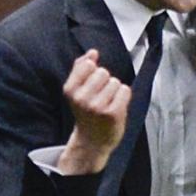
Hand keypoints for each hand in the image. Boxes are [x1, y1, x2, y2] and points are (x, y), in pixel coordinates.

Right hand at [59, 49, 131, 173]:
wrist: (91, 143)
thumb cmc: (86, 115)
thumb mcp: (77, 91)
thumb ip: (81, 68)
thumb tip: (92, 53)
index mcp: (70, 90)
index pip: (88, 64)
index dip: (93, 72)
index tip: (91, 86)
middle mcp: (82, 99)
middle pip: (103, 72)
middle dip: (105, 82)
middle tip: (100, 98)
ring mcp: (98, 107)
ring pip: (115, 82)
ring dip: (114, 91)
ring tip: (107, 104)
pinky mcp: (113, 113)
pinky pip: (125, 91)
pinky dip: (123, 98)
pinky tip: (116, 108)